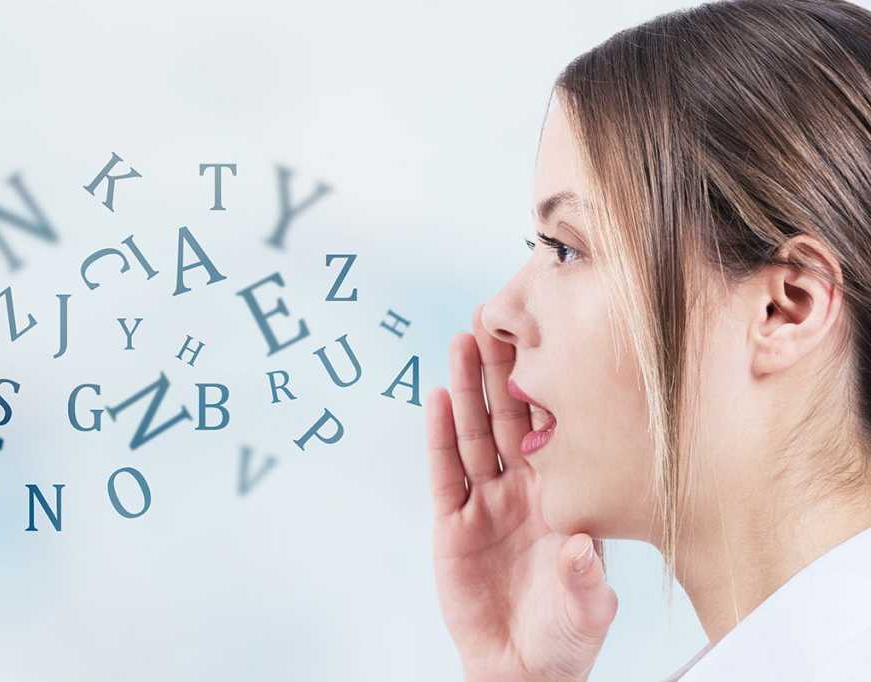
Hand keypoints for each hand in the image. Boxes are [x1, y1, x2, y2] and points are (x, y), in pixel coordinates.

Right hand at [425, 304, 618, 681]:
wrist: (522, 668)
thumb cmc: (565, 635)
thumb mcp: (587, 608)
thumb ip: (585, 578)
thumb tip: (580, 549)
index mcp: (563, 497)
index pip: (555, 431)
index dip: (550, 387)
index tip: (549, 342)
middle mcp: (524, 490)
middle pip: (510, 419)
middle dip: (504, 371)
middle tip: (498, 321)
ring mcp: (485, 503)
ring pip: (474, 434)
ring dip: (468, 389)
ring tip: (463, 342)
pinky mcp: (452, 524)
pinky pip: (445, 472)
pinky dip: (439, 435)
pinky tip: (436, 397)